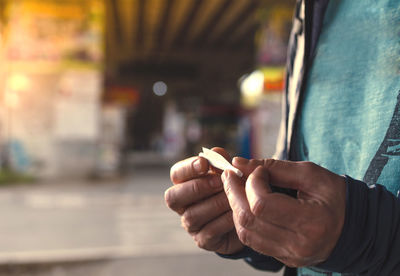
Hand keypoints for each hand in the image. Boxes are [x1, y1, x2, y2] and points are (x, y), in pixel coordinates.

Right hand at [164, 147, 243, 254]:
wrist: (251, 217)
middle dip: (197, 188)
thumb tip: (216, 152)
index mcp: (185, 183)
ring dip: (214, 204)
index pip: (176, 174)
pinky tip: (236, 213)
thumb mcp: (230, 173)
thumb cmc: (235, 189)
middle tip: (220, 182)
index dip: (187, 168)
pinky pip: (209, 231)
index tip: (204, 163)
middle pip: (173, 197)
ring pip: (192, 215)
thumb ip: (222, 162)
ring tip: (232, 197)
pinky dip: (224, 221)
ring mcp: (191, 224)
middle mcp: (183, 204)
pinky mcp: (203, 240)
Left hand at [221, 158, 345, 266]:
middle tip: (230, 173)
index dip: (252, 183)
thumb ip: (274, 167)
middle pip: (249, 218)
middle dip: (234, 192)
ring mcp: (289, 254)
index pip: (262, 204)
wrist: (353, 226)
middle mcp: (298, 244)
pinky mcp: (283, 258)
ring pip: (245, 232)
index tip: (258, 170)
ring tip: (235, 187)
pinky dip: (243, 219)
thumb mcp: (310, 174)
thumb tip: (238, 162)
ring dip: (235, 206)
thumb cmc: (334, 195)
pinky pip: (252, 240)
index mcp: (311, 221)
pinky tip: (244, 204)